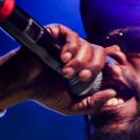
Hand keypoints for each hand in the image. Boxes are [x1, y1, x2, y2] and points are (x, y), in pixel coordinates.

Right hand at [0, 25, 121, 114]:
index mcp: (85, 69)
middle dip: (94, 66)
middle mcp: (79, 54)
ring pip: (86, 44)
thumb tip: (113, 93)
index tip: (116, 74)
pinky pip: (71, 34)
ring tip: (65, 72)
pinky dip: (71, 46)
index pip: (105, 62)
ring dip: (79, 61)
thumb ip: (93, 104)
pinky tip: (63, 58)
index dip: (113, 65)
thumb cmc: (44, 94)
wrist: (23, 84)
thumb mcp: (72, 106)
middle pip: (99, 52)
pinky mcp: (56, 33)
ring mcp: (68, 43)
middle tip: (82, 78)